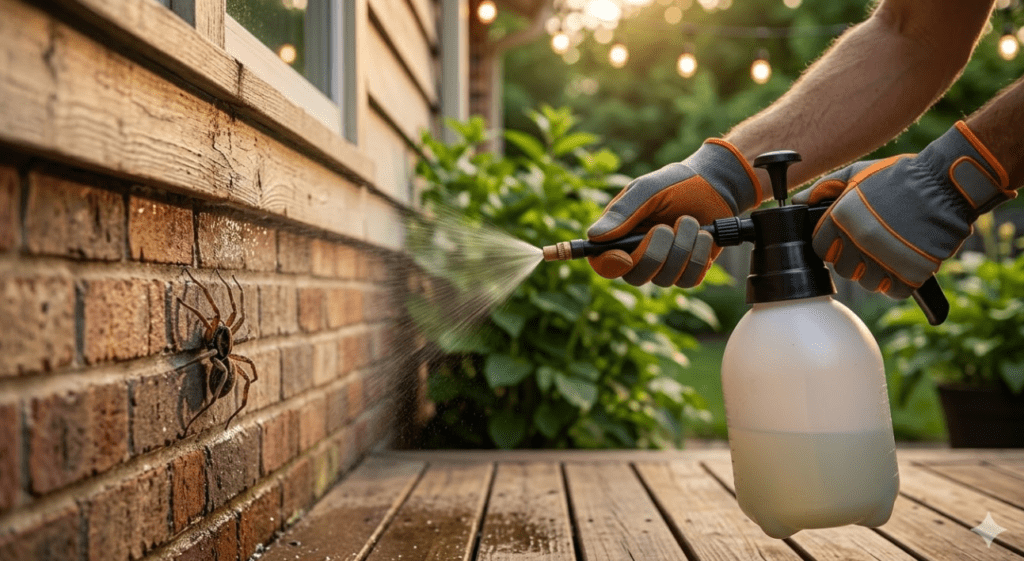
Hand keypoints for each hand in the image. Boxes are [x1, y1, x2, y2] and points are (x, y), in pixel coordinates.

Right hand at [586, 139, 761, 286]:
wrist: (716, 186)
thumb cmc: (676, 184)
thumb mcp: (648, 190)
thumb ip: (623, 212)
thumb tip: (594, 235)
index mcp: (619, 235)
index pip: (602, 262)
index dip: (609, 265)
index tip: (624, 257)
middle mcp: (638, 255)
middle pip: (634, 277)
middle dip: (654, 254)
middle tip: (666, 228)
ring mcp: (663, 266)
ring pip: (665, 279)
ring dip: (682, 248)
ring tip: (690, 221)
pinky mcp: (688, 272)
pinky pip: (689, 280)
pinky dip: (699, 256)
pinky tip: (703, 236)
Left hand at [793, 121, 1014, 298]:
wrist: (947, 182)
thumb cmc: (901, 176)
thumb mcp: (857, 173)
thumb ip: (823, 189)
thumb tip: (796, 203)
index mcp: (841, 217)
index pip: (820, 249)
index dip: (832, 246)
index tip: (845, 242)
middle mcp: (859, 240)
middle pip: (843, 269)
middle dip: (855, 260)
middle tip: (872, 247)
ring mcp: (886, 258)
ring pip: (868, 282)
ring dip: (878, 273)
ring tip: (891, 252)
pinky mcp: (912, 272)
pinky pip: (895, 291)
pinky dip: (900, 283)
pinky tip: (905, 264)